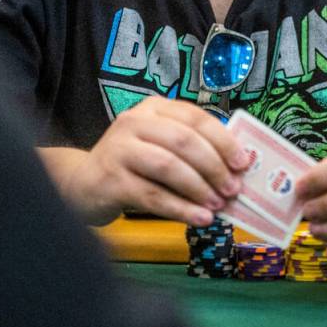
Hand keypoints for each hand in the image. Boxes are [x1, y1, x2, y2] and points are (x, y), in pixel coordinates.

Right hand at [64, 97, 250, 226]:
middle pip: (184, 140)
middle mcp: (134, 122)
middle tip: (233, 189)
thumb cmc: (132, 165)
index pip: (195, 117)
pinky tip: (199, 218)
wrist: (83, 183)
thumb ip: (191, 150)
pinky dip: (181, 209)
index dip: (223, 140)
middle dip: (214, 166)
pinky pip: (153, 195)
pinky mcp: (111, 179)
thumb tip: (236, 169)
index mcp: (153, 108)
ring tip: (217, 205)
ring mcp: (119, 149)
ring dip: (199, 188)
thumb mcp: (159, 146)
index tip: (243, 163)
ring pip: (169, 166)